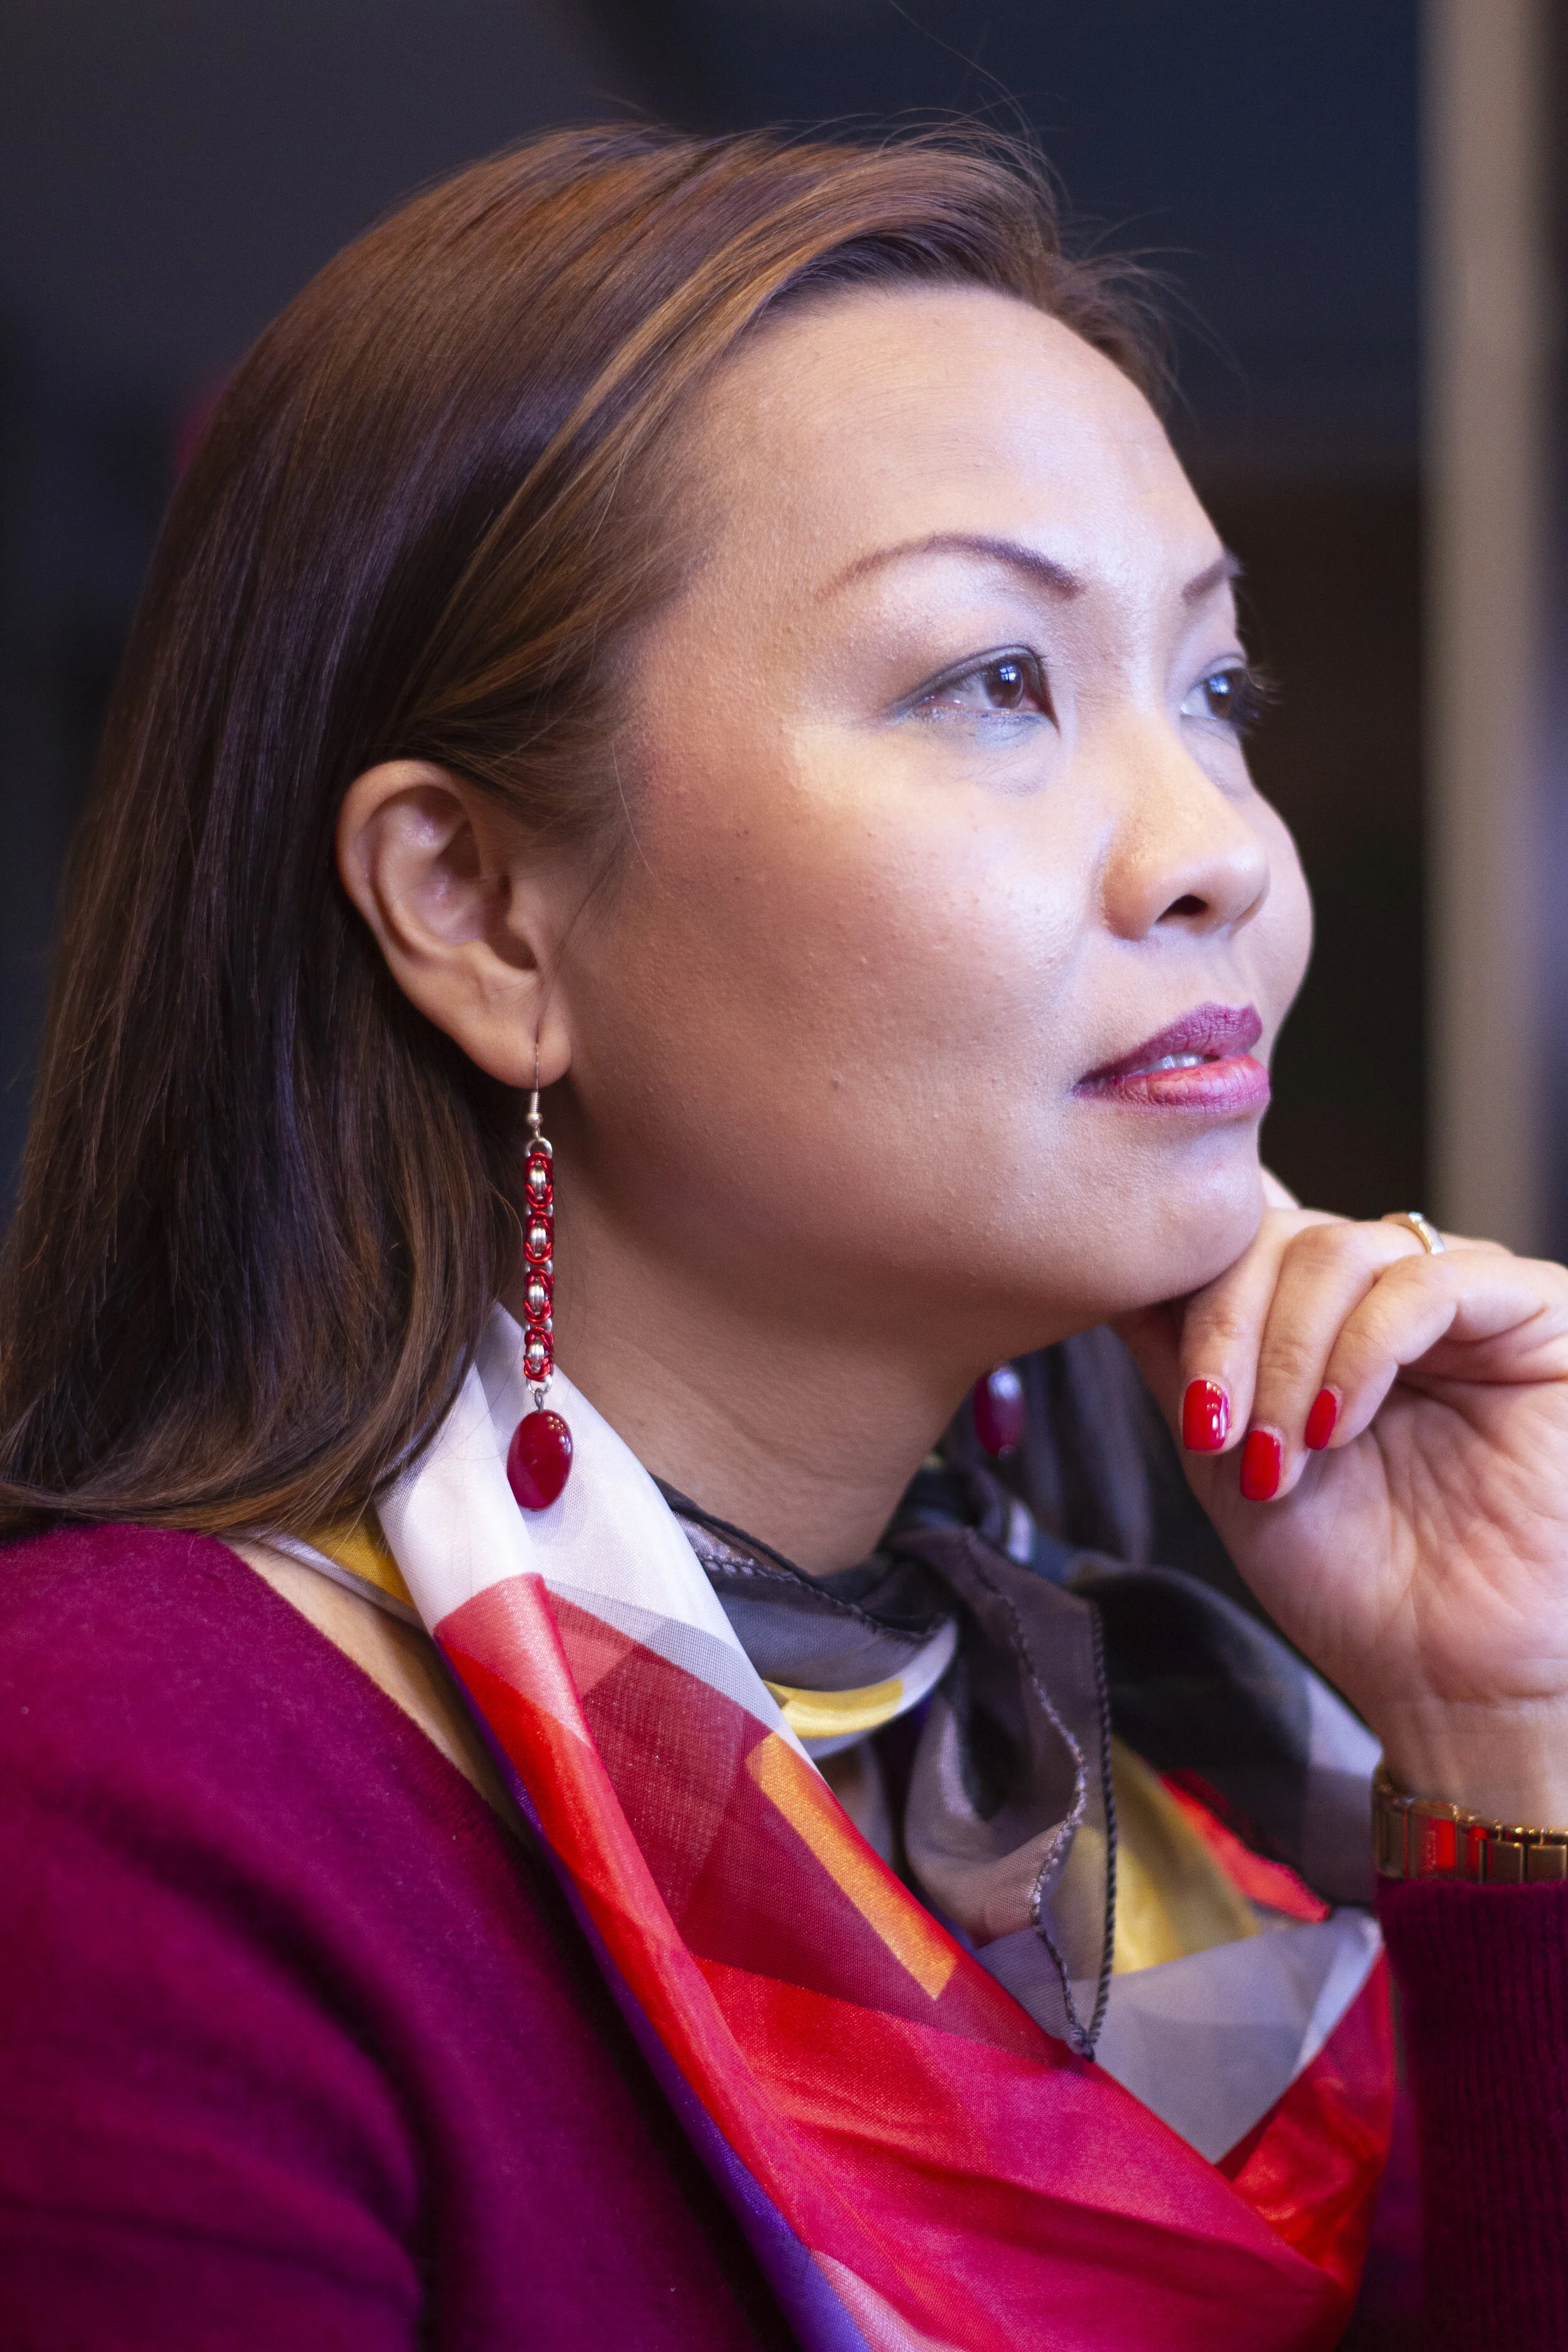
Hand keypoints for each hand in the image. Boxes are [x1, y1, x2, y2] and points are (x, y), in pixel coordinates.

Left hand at [1117, 1207, 1567, 1824]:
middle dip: (1227, 1330)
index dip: (1191, 1298)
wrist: (1448, 1678)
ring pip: (1342, 1248)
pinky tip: (1339, 1426)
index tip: (1184, 1402)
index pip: (1240, 1240)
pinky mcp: (1539, 1314)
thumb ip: (1178, 1358)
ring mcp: (1465, 1296)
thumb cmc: (1348, 1580)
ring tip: (1281, 1452)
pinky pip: (1431, 1281)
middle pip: (1280, 1235)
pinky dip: (1362, 1348)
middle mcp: (1391, 1291)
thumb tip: (1112, 1276)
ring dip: (1288, 1354)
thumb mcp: (1223, 1457)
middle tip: (1218, 1430)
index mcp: (1321, 1316)